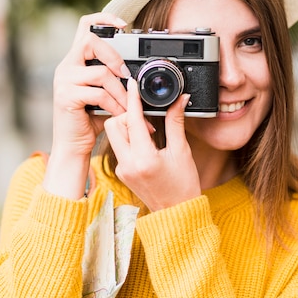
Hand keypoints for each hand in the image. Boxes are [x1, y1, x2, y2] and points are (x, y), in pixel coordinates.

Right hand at [43, 13, 129, 199]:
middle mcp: (66, 66)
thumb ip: (114, 79)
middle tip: (126, 75)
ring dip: (121, 91)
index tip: (123, 23)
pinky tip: (120, 114)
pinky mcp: (66, 96)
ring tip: (129, 106)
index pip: (85, 27)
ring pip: (101, 73)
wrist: (74, 146)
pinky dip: (115, 104)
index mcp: (76, 61)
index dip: (103, 19)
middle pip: (90, 41)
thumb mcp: (106, 94)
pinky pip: (98, 94)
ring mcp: (64, 81)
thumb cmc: (91, 120)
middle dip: (114, 56)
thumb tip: (138, 73)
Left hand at [104, 78, 201, 210]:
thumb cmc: (183, 185)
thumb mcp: (182, 151)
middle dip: (126, 114)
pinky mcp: (121, 172)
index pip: (132, 120)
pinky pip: (119, 147)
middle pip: (114, 125)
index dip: (132, 99)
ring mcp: (122, 169)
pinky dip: (129, 138)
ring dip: (127, 126)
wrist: (176, 212)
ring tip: (148, 130)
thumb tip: (180, 99)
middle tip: (145, 115)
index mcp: (144, 158)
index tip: (133, 84)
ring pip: (114, 135)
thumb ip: (176, 122)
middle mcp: (128, 164)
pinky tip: (145, 142)